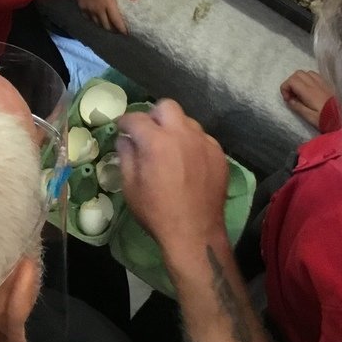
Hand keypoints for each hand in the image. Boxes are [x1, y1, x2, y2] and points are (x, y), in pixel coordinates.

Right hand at [77, 0, 137, 33]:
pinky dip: (94, 21)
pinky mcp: (82, 8)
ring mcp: (89, 10)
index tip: (126, 33)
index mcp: (108, 3)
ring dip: (104, 26)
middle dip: (114, 30)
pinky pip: (89, 19)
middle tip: (118, 30)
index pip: (116, 21)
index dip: (122, 28)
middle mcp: (99, 10)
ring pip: (98, 24)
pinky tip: (97, 19)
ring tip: (109, 26)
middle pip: (107, 26)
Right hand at [118, 99, 228, 257]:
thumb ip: (126, 156)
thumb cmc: (157, 212)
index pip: (136, 118)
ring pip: (187, 122)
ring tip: (171, 150)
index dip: (125, 122)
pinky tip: (188, 163)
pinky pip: (202, 138)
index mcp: (156, 141)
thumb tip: (125, 139)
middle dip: (154, 116)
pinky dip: (192, 144)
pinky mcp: (219, 154)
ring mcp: (204, 143)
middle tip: (148, 134)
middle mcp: (182, 134)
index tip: (122, 129)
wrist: (195, 235)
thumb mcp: (130, 187)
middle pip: (167, 106)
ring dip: (175, 129)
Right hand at [280, 69, 334, 129]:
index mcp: (309, 91)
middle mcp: (315, 83)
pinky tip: (310, 89)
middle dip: (291, 83)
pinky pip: (315, 75)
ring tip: (300, 92)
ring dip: (299, 80)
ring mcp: (322, 82)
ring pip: (306, 72)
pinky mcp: (327, 84)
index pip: (291, 80)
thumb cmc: (326, 119)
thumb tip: (289, 100)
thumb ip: (297, 107)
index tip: (287, 99)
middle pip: (297, 74)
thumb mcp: (309, 117)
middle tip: (292, 95)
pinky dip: (308, 79)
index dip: (285, 88)